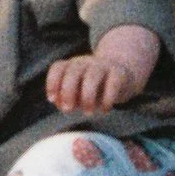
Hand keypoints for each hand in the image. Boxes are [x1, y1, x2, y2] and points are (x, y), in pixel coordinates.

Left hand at [45, 24, 160, 112]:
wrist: (122, 74)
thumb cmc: (92, 88)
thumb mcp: (77, 93)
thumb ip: (66, 98)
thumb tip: (59, 103)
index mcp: (72, 66)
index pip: (58, 67)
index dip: (52, 82)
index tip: (52, 100)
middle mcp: (86, 63)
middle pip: (73, 71)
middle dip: (68, 91)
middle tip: (68, 110)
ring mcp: (103, 66)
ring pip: (92, 76)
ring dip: (87, 96)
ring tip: (88, 112)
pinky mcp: (119, 73)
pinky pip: (113, 83)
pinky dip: (107, 98)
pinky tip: (105, 110)